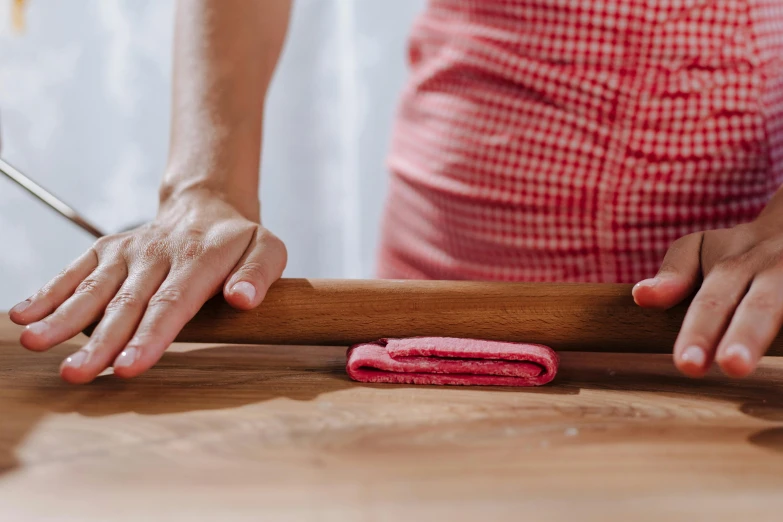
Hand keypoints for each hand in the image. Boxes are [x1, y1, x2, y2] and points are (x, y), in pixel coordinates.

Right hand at [8, 188, 286, 383]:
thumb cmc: (238, 239)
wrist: (206, 205)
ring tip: (36, 344)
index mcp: (201, 259)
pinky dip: (48, 292)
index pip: (173, 303)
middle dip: (101, 341)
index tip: (130, 366)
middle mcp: (159, 254)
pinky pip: (76, 270)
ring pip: (94, 288)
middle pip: (128, 304)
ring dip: (63, 318)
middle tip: (77, 374)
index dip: (151, 336)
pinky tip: (23, 315)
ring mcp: (129, 252)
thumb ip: (259, 273)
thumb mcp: (268, 249)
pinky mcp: (108, 250)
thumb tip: (244, 299)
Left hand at [633, 216, 782, 377]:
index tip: (687, 365)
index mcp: (736, 264)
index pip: (713, 299)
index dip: (699, 331)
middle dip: (746, 335)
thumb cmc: (741, 250)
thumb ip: (674, 273)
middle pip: (763, 305)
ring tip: (747, 362)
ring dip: (767, 332)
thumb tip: (642, 296)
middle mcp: (776, 268)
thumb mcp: (702, 249)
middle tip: (732, 366)